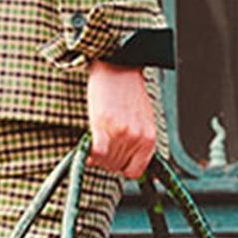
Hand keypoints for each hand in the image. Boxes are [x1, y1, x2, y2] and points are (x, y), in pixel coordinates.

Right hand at [86, 60, 156, 178]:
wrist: (118, 65)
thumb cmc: (127, 92)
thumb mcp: (141, 121)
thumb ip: (135, 144)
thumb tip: (120, 165)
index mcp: (149, 138)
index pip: (134, 172)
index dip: (122, 168)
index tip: (114, 160)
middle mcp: (137, 137)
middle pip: (116, 167)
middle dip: (107, 160)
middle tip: (103, 145)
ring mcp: (121, 132)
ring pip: (105, 161)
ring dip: (98, 155)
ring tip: (98, 138)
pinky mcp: (104, 124)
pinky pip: (97, 153)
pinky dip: (91, 153)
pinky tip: (88, 148)